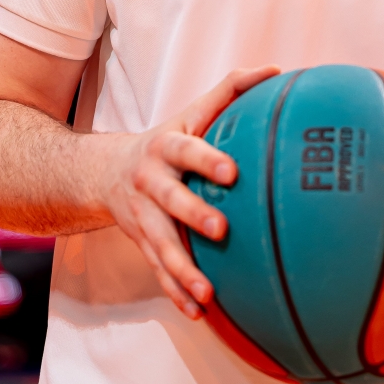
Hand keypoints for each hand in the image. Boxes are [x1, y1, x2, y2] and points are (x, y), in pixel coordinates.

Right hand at [99, 66, 278, 319]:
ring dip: (183, 269)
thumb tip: (276, 71)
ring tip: (209, 293)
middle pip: (170, 200)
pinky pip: (158, 271)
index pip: (186, 151)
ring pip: (161, 245)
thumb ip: (232, 89)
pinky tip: (198, 313)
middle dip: (193, 216)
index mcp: (166, 147)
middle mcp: (150, 182)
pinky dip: (176, 292)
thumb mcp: (193, 111)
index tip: (232, 172)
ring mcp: (142, 216)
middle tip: (222, 230)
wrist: (108, 171)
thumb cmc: (170, 137)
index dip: (206, 160)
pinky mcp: (142, 243)